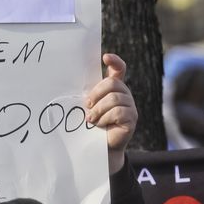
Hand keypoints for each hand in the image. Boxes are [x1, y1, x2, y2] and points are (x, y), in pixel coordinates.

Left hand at [86, 53, 137, 173]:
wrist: (97, 147)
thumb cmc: (89, 125)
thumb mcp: (87, 106)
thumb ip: (87, 95)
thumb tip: (70, 81)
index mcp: (114, 88)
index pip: (119, 69)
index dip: (115, 62)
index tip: (105, 57)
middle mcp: (125, 95)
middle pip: (113, 83)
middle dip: (96, 94)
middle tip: (87, 105)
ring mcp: (130, 107)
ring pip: (114, 99)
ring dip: (99, 110)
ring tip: (91, 119)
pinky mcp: (132, 119)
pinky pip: (119, 112)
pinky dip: (105, 118)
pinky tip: (100, 124)